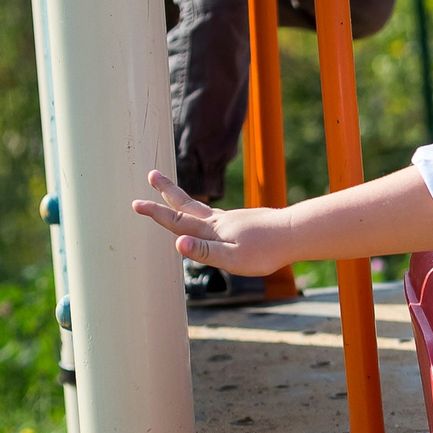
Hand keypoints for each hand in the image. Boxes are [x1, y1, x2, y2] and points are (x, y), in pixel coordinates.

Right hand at [132, 172, 290, 273]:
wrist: (296, 234)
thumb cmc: (267, 251)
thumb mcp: (233, 258)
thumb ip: (204, 252)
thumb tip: (177, 243)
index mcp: (213, 231)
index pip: (178, 222)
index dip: (156, 214)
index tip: (137, 203)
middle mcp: (219, 221)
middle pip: (187, 205)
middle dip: (167, 191)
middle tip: (152, 174)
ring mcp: (232, 219)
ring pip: (201, 208)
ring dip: (182, 200)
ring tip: (171, 193)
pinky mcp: (244, 221)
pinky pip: (216, 215)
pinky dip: (204, 212)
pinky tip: (210, 219)